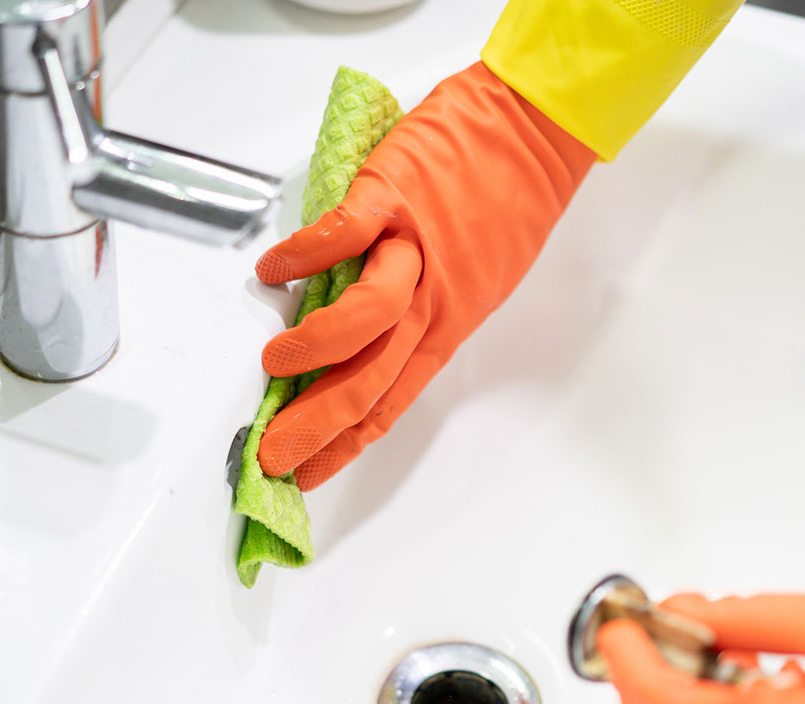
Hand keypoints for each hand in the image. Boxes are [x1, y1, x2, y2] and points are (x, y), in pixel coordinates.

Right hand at [252, 61, 595, 489]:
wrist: (533, 126)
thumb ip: (417, 309)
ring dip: (312, 351)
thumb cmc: (503, 197)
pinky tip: (273, 271)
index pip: (389, 404)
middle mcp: (433, 299)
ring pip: (366, 321)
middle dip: (313, 427)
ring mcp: (413, 249)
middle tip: (271, 452)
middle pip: (369, 382)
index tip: (307, 476)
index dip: (344, 447)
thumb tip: (357, 339)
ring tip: (274, 364)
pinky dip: (304, 256)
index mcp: (447, 324)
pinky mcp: (394, 196)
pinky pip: (343, 235)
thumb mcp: (469, 274)